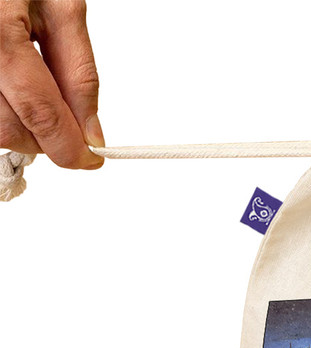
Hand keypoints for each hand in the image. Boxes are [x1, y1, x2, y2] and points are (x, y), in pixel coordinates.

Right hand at [0, 0, 102, 168]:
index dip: (69, 148)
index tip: (92, 159)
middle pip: (9, 129)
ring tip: (37, 94)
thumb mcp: (61, 6)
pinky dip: (3, 109)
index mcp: (0, 33)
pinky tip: (15, 88)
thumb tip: (91, 132)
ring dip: (21, 127)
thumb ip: (79, 73)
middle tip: (69, 126)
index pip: (40, 113)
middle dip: (46, 140)